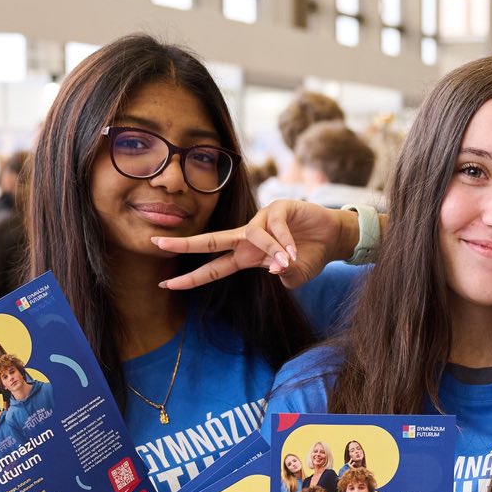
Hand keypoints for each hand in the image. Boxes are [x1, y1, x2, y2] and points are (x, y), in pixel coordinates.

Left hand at [152, 200, 357, 291]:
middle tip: (157, 243)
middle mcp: (248, 237)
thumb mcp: (295, 276)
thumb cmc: (311, 257)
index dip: (191, 277)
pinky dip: (285, 242)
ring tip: (290, 262)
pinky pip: (275, 226)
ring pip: (253, 235)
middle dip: (184, 244)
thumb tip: (276, 270)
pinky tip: (295, 251)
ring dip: (271, 250)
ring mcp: (262, 220)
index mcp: (246, 257)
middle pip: (211, 240)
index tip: (167, 284)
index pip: (213, 268)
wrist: (334, 238)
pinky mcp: (279, 207)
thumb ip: (284, 276)